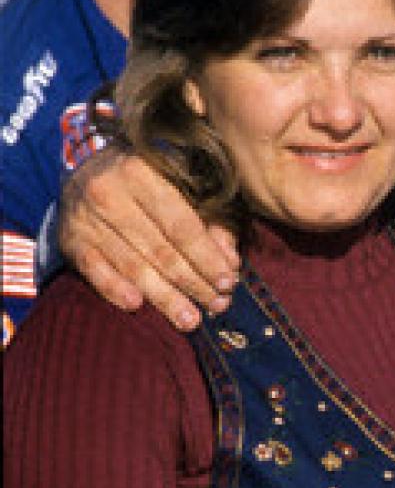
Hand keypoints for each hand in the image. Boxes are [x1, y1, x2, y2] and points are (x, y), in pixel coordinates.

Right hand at [59, 147, 238, 330]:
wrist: (84, 168)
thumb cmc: (145, 181)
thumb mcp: (179, 184)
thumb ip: (210, 220)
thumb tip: (230, 261)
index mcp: (142, 173)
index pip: (181, 225)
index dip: (207, 257)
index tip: (228, 281)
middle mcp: (110, 194)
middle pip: (160, 249)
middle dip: (192, 282)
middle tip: (217, 305)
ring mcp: (87, 220)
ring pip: (132, 266)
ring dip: (164, 297)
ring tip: (189, 319)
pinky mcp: (70, 241)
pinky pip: (94, 271)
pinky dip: (114, 289)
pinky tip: (136, 306)